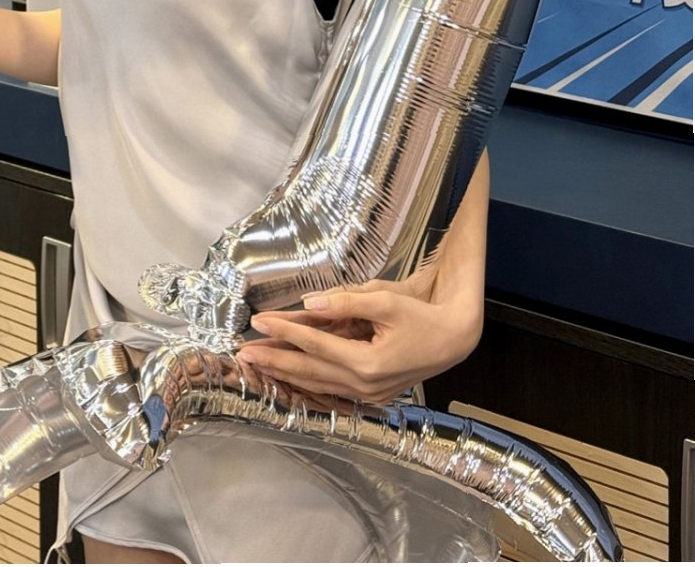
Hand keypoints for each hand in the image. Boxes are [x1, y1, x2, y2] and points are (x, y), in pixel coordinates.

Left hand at [234, 278, 481, 403]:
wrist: (452, 339)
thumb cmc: (420, 314)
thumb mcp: (385, 300)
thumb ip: (345, 302)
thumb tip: (308, 303)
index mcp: (368, 362)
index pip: (316, 345)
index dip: (285, 331)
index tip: (259, 321)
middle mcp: (365, 385)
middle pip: (309, 372)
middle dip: (274, 360)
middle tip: (242, 352)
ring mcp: (367, 394)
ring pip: (316, 385)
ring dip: (284, 374)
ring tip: (256, 365)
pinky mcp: (369, 395)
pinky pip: (330, 389)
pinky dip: (305, 382)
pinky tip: (286, 377)